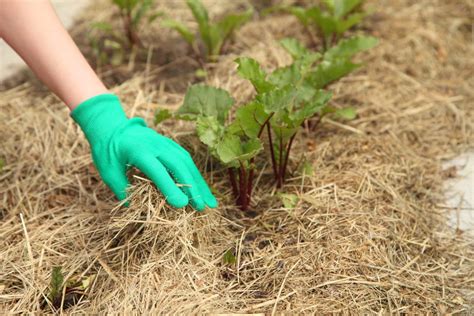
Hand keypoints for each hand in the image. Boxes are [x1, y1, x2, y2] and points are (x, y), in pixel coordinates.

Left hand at [71, 94, 216, 210]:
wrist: (112, 126)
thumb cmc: (107, 151)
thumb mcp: (107, 171)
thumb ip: (121, 189)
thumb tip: (134, 209)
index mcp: (138, 151)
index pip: (158, 171)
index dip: (170, 187)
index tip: (181, 204)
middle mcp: (156, 145)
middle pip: (179, 166)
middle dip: (192, 187)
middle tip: (201, 207)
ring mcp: (165, 143)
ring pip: (187, 163)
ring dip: (200, 183)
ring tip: (209, 202)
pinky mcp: (171, 145)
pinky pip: (187, 160)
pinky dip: (196, 176)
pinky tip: (203, 190)